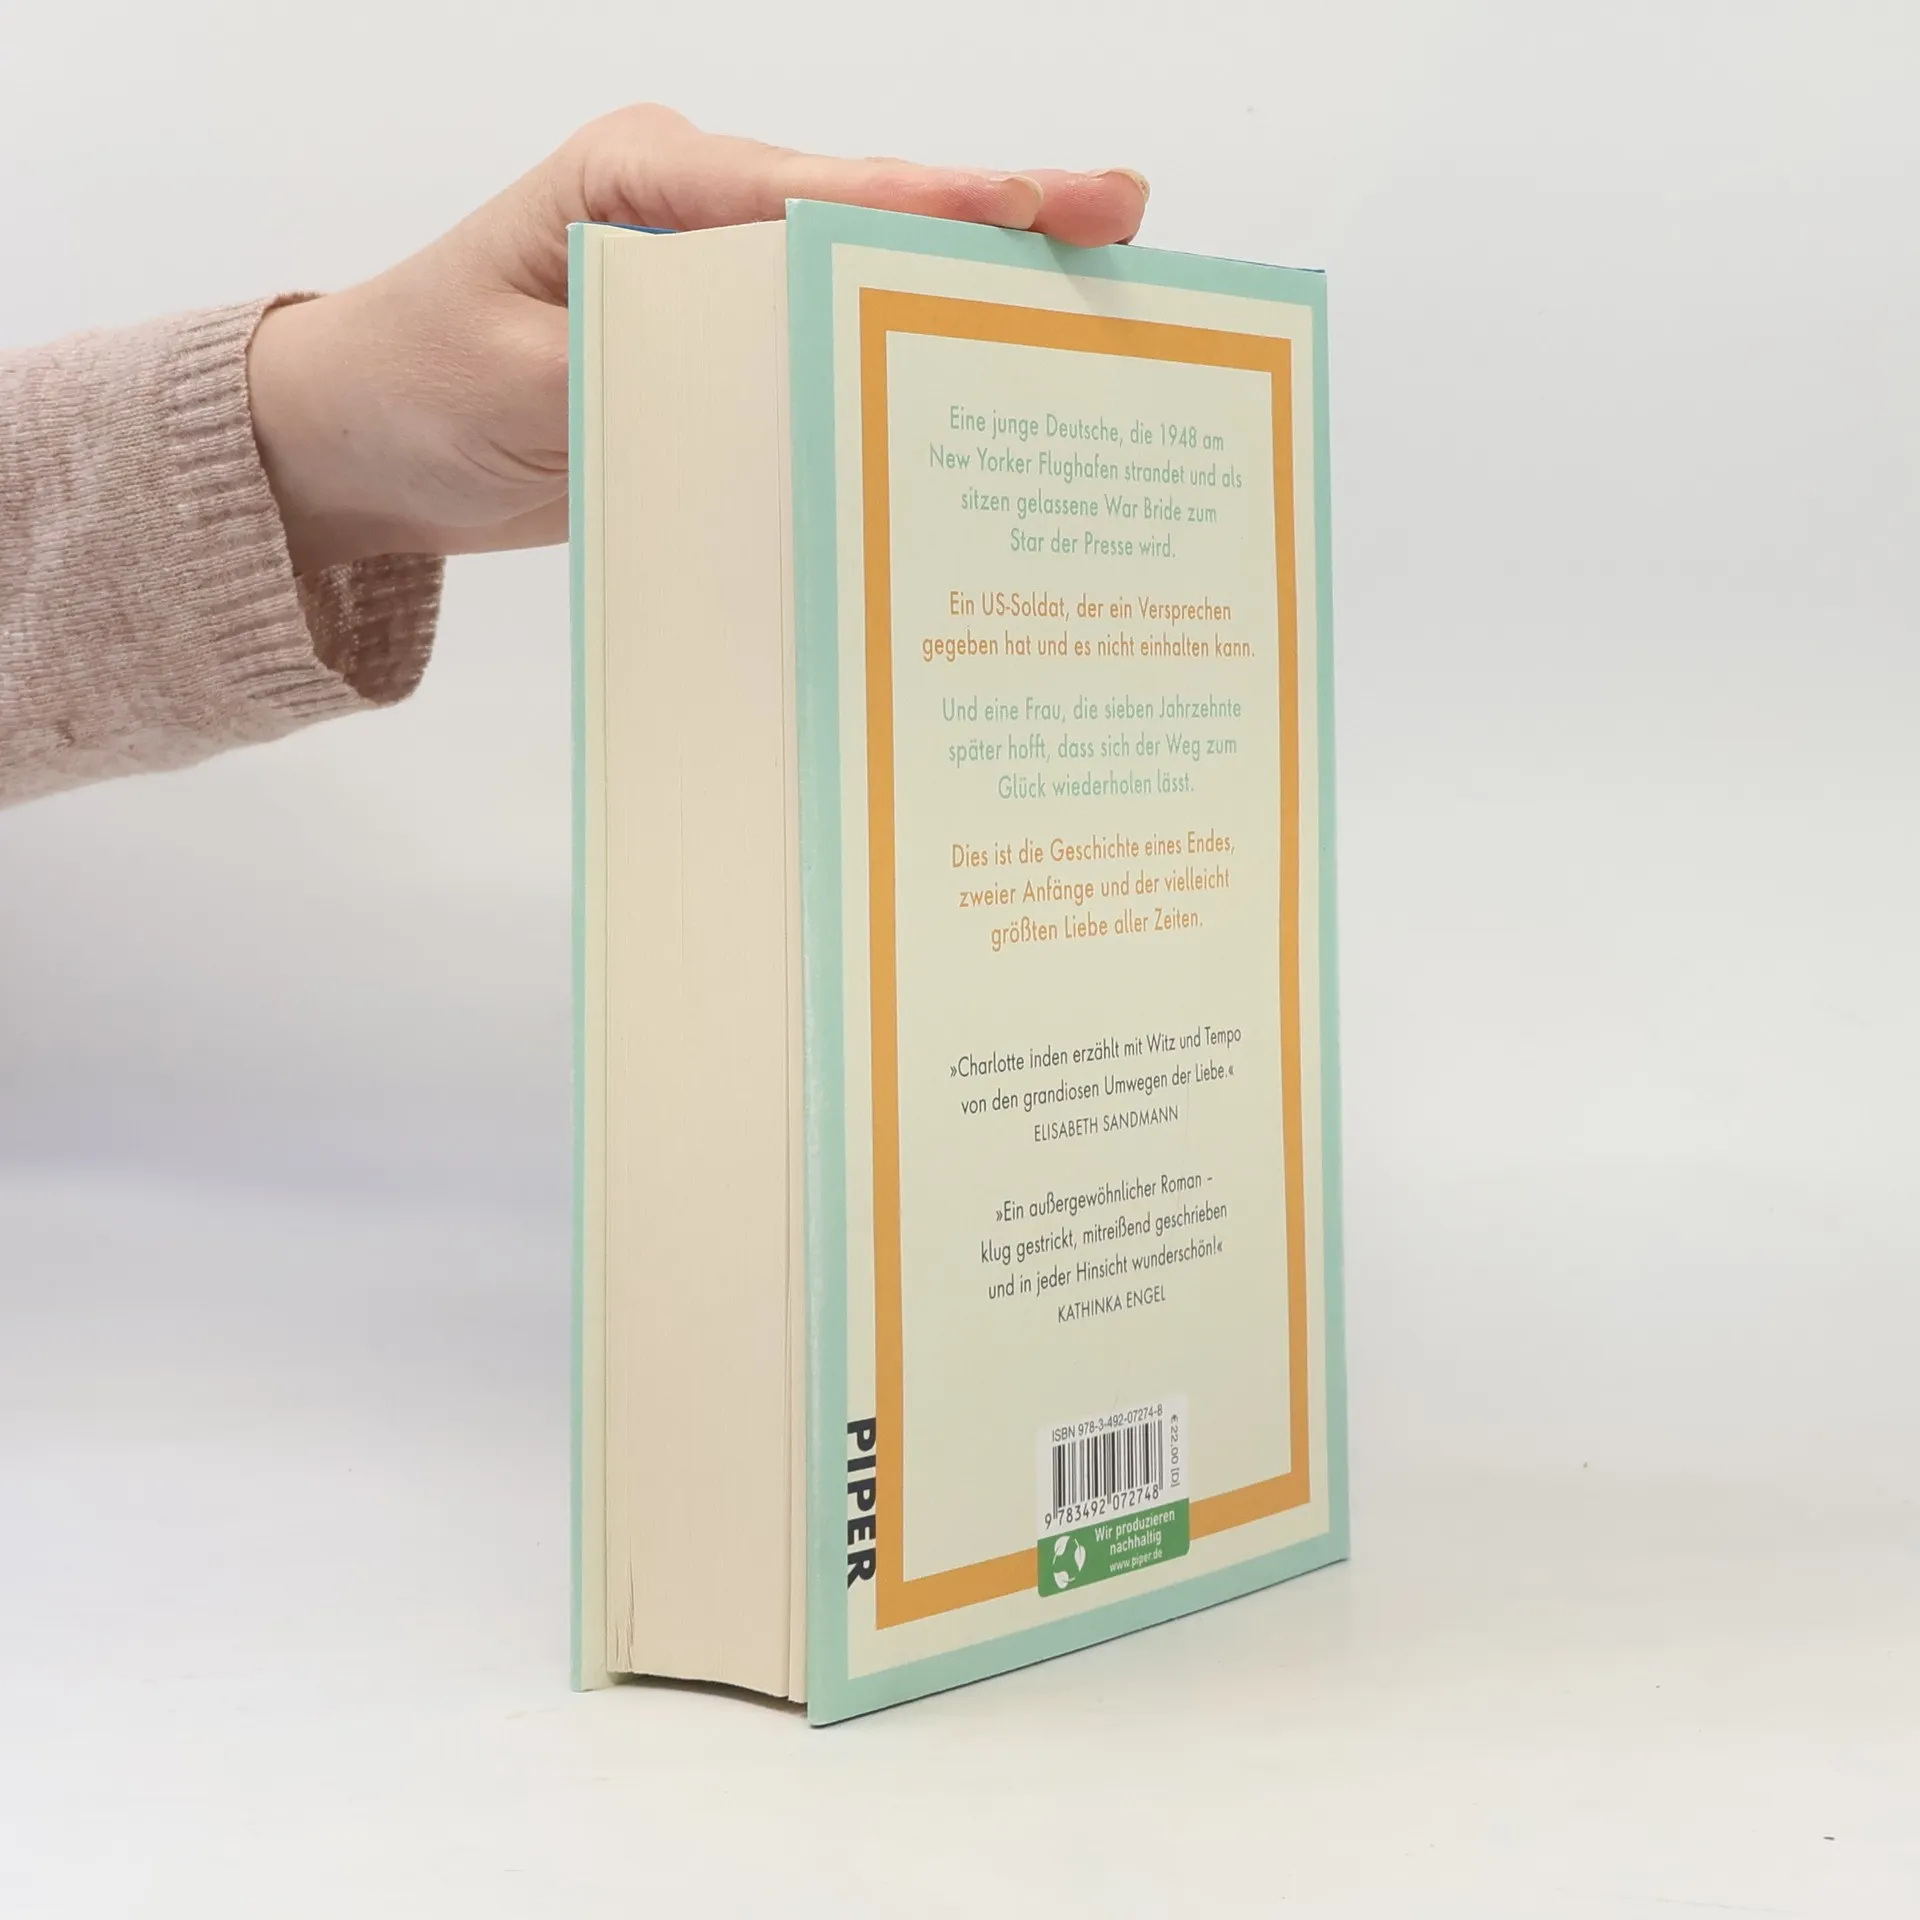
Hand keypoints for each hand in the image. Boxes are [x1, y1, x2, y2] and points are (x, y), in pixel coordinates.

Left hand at [247, 105, 1149, 574]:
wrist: (366, 446)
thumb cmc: (417, 384)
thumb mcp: (515, 375)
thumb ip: (642, 366)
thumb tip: (781, 381)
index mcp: (645, 178)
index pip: (808, 186)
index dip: (927, 200)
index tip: (1035, 205)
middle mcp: (698, 218)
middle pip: (866, 218)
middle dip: (993, 228)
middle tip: (1122, 224)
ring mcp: (718, 291)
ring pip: (862, 290)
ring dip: (965, 307)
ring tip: (1094, 310)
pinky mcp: (722, 364)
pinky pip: (824, 366)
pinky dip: (899, 381)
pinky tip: (979, 408)